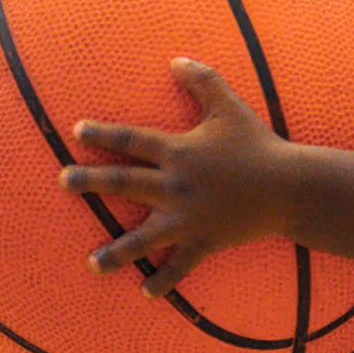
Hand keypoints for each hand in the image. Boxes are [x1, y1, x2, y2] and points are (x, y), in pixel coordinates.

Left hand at [59, 58, 286, 296]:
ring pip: (143, 238)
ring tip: (92, 263)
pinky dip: (164, 281)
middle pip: (123, 182)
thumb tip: (176, 59)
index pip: (131, 139)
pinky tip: (145, 293)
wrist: (290, 186)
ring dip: (115, 251)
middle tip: (63, 181)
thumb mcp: (229, 106)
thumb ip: (202, 80)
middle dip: (89, 181)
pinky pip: (180, 265)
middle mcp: (175, 185)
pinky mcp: (204, 241)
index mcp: (178, 151)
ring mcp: (187, 218)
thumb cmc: (259, 143)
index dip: (102, 134)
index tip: (76, 131)